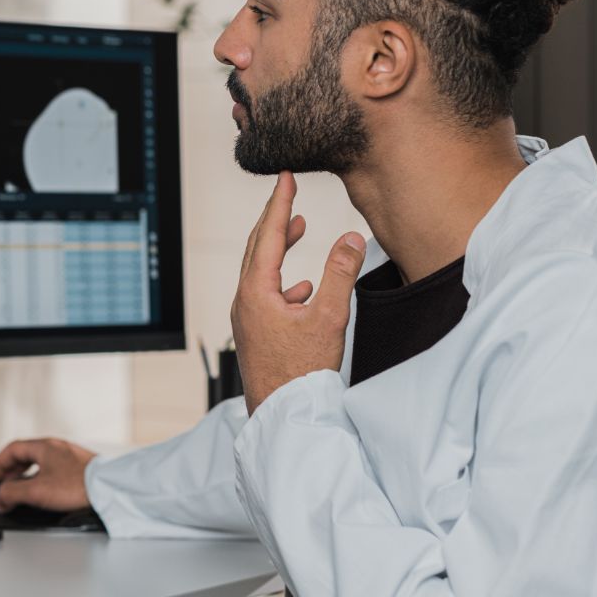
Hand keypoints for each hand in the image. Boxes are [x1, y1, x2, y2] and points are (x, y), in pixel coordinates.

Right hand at [0, 437, 96, 512]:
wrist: (109, 490)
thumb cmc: (78, 486)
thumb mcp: (37, 491)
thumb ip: (12, 493)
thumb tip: (0, 497)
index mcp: (45, 446)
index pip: (12, 450)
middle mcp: (58, 448)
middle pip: (25, 456)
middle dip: (9, 473)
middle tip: (0, 488)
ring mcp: (70, 458)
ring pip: (40, 465)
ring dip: (24, 479)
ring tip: (18, 494)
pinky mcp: (80, 470)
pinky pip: (52, 472)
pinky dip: (40, 482)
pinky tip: (42, 495)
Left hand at [231, 171, 365, 413]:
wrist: (284, 419)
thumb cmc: (302, 374)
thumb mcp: (329, 318)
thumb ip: (341, 274)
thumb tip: (351, 237)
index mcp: (255, 292)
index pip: (266, 235)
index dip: (279, 203)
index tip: (285, 177)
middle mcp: (244, 303)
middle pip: (256, 249)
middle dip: (274, 220)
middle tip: (288, 195)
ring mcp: (247, 320)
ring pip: (260, 272)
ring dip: (278, 249)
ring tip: (297, 230)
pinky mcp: (256, 335)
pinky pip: (266, 296)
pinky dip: (283, 282)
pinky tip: (303, 288)